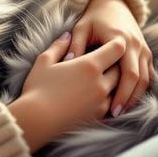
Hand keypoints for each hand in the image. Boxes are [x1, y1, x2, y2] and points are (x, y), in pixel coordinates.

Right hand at [12, 31, 125, 150]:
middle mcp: (101, 83)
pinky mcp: (99, 116)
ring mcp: (102, 102)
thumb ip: (58, 46)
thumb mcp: (44, 61)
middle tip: (108, 60)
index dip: (116, 44)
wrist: (36, 121)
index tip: (111, 43)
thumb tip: (67, 35)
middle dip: (116, 64)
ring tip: (102, 79)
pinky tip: (97, 96)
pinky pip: (111, 104)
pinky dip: (109, 98)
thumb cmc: (37, 89)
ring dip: (114, 82)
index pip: (117, 49)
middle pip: (121, 69)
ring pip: (118, 88)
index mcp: (90, 65)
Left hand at [68, 0, 151, 115]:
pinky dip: (140, 90)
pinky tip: (128, 102)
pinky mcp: (147, 54)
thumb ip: (75, 45)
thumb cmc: (94, 19)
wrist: (114, 5)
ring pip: (146, 80)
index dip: (121, 93)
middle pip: (139, 79)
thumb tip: (69, 63)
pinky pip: (148, 76)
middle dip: (129, 99)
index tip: (109, 109)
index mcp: (122, 40)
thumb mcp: (81, 27)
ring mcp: (144, 50)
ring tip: (121, 113)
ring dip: (135, 97)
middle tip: (116, 115)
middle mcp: (137, 46)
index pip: (127, 73)